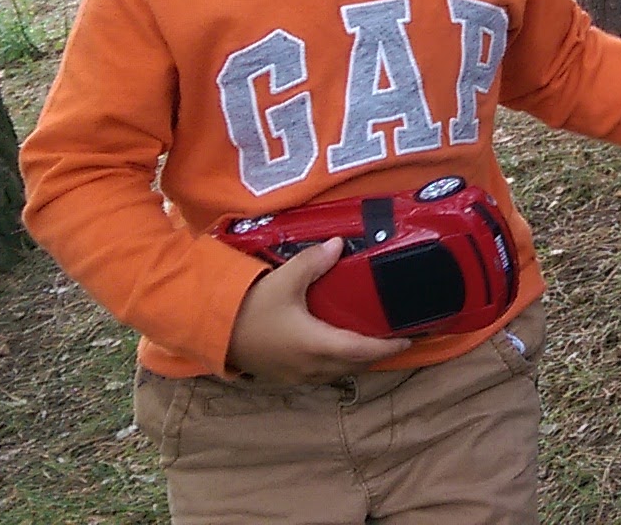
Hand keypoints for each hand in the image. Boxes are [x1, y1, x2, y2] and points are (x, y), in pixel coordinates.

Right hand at [225, 238, 411, 384]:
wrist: (212, 332)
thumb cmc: (250, 308)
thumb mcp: (283, 281)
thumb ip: (313, 262)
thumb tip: (339, 245)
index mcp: (316, 345)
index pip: (362, 350)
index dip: (388, 347)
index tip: (408, 339)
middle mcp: (310, 366)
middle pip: (353, 364)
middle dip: (375, 354)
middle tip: (391, 336)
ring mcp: (296, 376)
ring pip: (336, 372)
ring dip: (354, 360)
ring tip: (368, 341)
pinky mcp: (283, 376)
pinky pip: (319, 374)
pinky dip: (334, 364)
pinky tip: (334, 348)